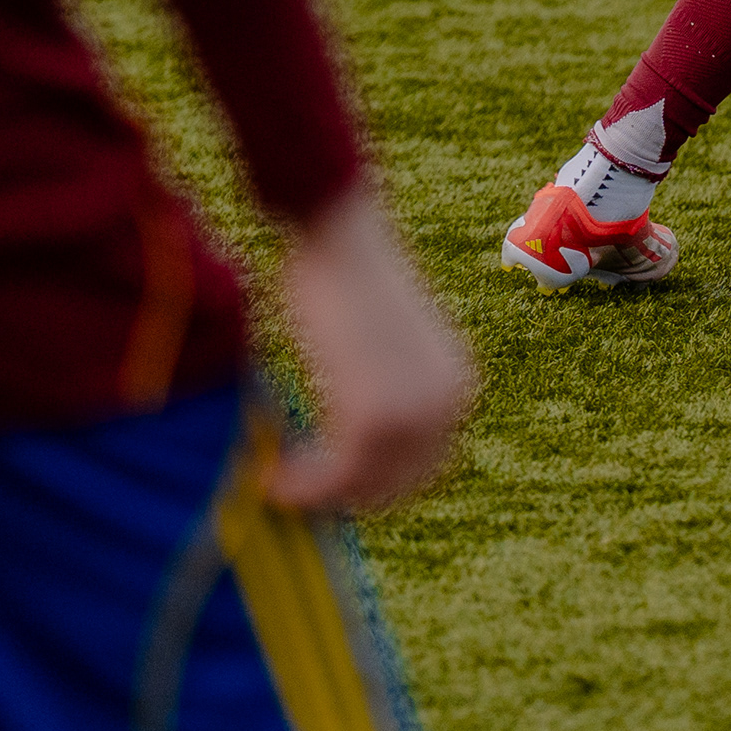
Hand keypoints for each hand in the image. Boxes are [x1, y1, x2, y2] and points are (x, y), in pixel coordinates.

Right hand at [267, 183, 477, 512]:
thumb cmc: (348, 276)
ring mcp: (416, 414)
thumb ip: (384, 392)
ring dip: (316, 494)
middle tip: (293, 487)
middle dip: (344, 495)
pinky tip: (272, 476)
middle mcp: (450, 405)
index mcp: (458, 386)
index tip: (327, 483)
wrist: (340, 235)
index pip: (423, 466)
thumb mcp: (382, 345)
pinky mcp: (374, 417)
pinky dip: (302, 486)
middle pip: (397, 486)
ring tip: (275, 480)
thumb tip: (353, 448)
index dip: (373, 483)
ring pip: (363, 488)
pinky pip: (338, 477)